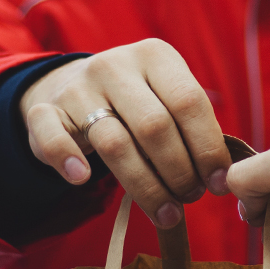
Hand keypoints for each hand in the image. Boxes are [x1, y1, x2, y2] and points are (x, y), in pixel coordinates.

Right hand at [21, 38, 231, 228]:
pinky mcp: (45, 111)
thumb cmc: (137, 102)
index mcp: (154, 55)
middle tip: (192, 198)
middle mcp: (114, 65)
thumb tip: (224, 176)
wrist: (73, 86)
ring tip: (166, 213)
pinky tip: (82, 179)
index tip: (219, 183)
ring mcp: (77, 87)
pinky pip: (53, 139)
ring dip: (145, 186)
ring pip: (114, 143)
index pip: (189, 101)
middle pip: (154, 126)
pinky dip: (67, 160)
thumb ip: (193, 126)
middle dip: (179, 171)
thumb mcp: (166, 96)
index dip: (208, 148)